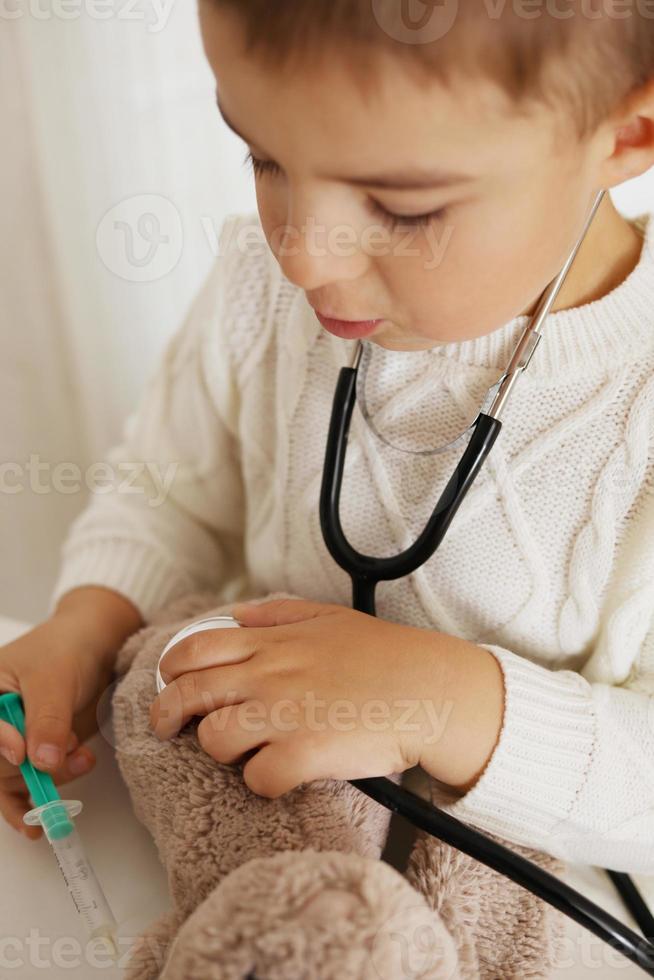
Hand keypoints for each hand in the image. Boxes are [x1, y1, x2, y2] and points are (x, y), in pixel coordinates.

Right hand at [0, 611, 122, 838]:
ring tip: (79, 763)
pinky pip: (24, 789)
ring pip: (12, 780)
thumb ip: (48, 720)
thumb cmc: (68, 648)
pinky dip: (35, 803)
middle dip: (29, 767)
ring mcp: (13, 741)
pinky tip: (42, 821)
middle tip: (64, 754)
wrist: (99, 645)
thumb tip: (41, 763)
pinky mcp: (34, 756)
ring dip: (44, 784)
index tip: (21, 751)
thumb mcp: (55, 679)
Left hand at [149, 597, 461, 797]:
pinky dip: (263, 782)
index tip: (172, 682)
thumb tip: (240, 614)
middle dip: (166, 714)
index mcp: (273, 642)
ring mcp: (284, 715)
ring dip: (221, 750)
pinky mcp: (304, 754)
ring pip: (213, 741)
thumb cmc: (385, 655)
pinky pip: (256, 779)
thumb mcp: (329, 616)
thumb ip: (279, 613)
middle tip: (168, 727)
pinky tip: (281, 773)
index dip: (171, 669)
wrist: (430, 689)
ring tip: (244, 750)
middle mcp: (269, 675)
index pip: (194, 649)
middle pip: (188, 695)